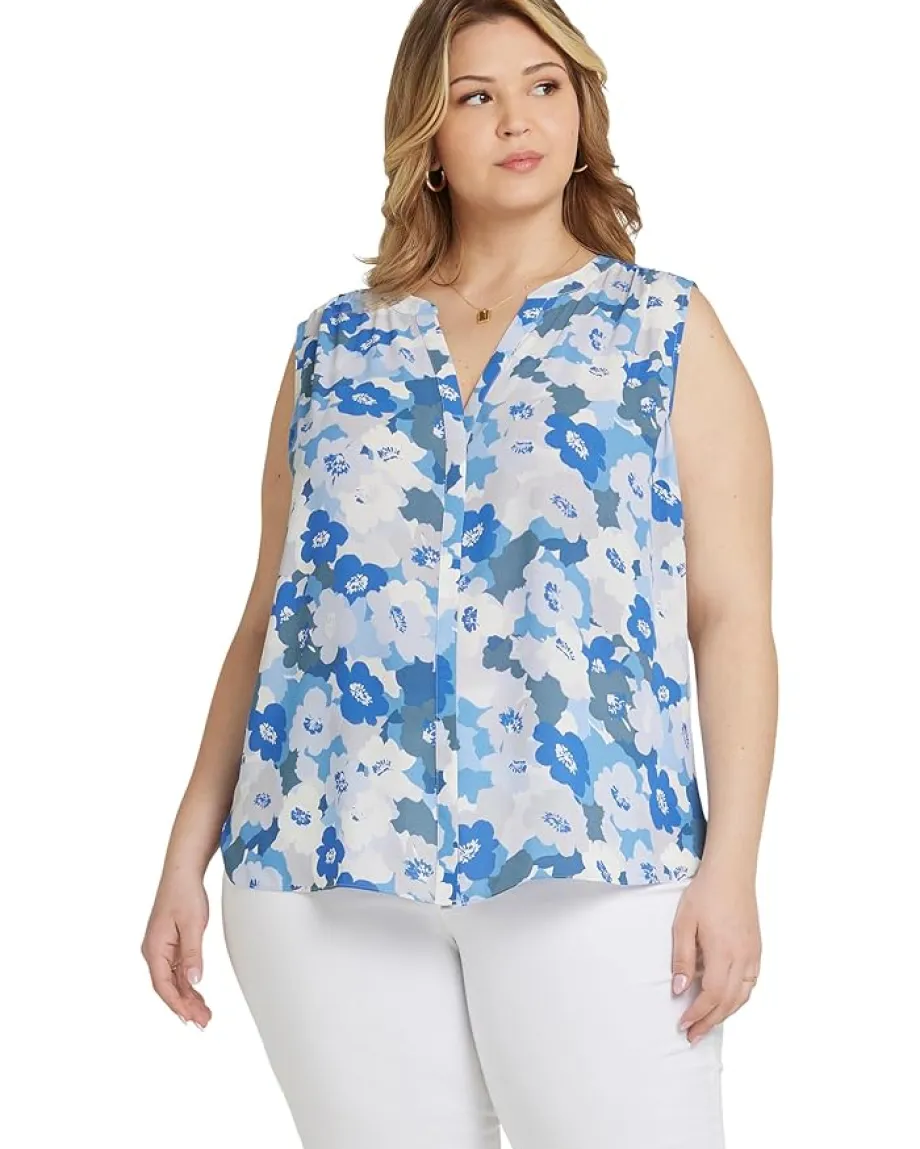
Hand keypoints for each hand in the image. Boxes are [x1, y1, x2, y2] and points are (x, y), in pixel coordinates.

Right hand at [141, 869, 212, 1029]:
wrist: (182, 873)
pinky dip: (188, 983)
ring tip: (204, 1014)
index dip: (177, 1004)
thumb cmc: (184, 894)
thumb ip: (193, 954)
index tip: (190, 1018)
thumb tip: (194, 981)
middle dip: (185, 1006)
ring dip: (187, 997)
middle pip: (168, 987)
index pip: (163, 985)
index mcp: (154, 949)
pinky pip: (177, 970)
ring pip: (173, 980)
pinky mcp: (170, 944)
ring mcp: (161, 949)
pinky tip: (197, 995)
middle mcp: (154, 951)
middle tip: (203, 1021)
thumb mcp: (193, 925)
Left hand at [670, 866, 761, 1043]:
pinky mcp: (757, 950)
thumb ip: (682, 958)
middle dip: (709, 1022)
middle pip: (728, 1002)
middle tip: (693, 1036)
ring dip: (725, 1014)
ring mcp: (753, 955)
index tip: (683, 1024)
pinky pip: (750, 984)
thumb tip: (679, 989)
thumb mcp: (684, 923)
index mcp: (723, 952)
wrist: (731, 873)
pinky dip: (738, 999)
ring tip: (707, 1024)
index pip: (711, 995)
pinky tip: (726, 1001)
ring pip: (742, 996)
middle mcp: (743, 958)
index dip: (697, 1013)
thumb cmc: (704, 894)